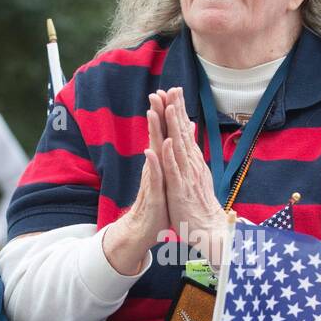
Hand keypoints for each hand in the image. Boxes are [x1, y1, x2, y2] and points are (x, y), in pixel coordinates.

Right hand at [102, 100, 169, 275]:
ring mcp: (153, 179)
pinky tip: (151, 152)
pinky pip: (153, 177)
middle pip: (156, 136)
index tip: (170, 92)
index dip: (168, 113)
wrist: (145, 229)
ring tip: (151, 114)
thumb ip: (171, 156)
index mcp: (161, 162)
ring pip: (153, 151)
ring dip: (152, 133)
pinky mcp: (153, 194)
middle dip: (157, 114)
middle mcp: (155, 167)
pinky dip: (153, 164)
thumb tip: (176, 137)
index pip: (164, 132)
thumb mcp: (168, 177)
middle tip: (156, 93)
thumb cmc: (159, 203)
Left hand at [160, 87, 229, 264]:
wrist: (208, 228)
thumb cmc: (199, 203)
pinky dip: (169, 156)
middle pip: (182, 132)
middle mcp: (191, 164)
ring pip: (178, 147)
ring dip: (173, 126)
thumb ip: (192, 153)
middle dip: (177, 110)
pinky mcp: (180, 190)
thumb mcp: (195, 174)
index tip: (174, 89)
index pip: (185, 130)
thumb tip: (192, 133)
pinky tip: (165, 143)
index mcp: (192, 160)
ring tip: (169, 107)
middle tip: (172, 88)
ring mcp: (186, 176)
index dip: (179, 110)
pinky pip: (173, 171)